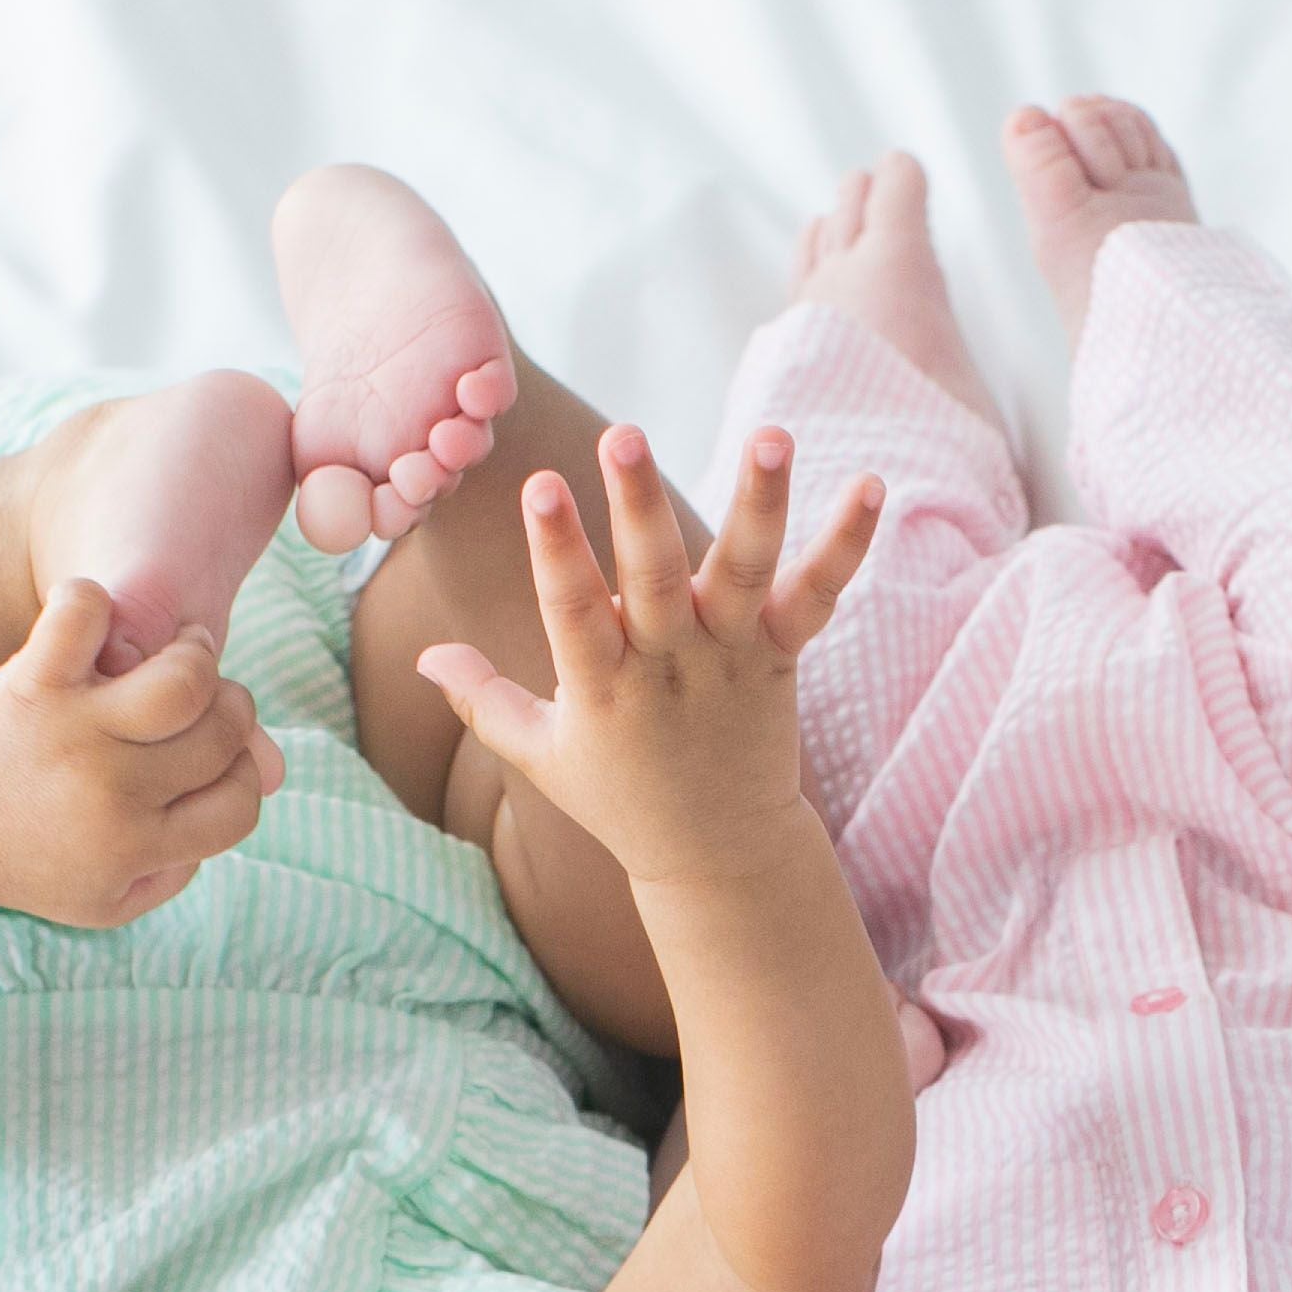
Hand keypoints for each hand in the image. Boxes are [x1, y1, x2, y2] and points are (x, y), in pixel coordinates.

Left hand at [0, 580, 282, 928]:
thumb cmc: (30, 862)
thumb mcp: (110, 897)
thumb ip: (187, 861)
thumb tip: (254, 786)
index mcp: (136, 847)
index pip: (242, 802)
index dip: (242, 778)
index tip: (211, 767)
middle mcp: (110, 793)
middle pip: (224, 733)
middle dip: (229, 714)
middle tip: (199, 706)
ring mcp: (70, 733)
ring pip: (186, 677)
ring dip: (195, 656)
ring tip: (177, 655)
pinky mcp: (30, 682)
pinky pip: (84, 614)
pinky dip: (94, 602)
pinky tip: (95, 625)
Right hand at [415, 425, 880, 880]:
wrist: (721, 859)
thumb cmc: (621, 799)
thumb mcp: (541, 756)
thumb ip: (482, 699)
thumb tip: (421, 653)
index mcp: (602, 687)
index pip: (571, 611)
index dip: (555, 551)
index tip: (541, 487)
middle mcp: (670, 666)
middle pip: (655, 578)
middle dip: (638, 506)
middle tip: (625, 433)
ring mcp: (732, 659)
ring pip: (747, 574)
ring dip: (760, 503)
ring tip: (773, 436)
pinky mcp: (781, 657)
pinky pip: (818, 598)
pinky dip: (846, 544)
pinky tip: (869, 486)